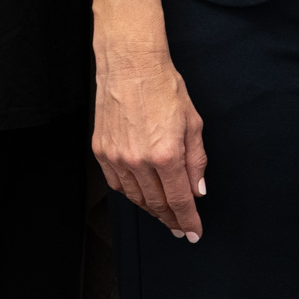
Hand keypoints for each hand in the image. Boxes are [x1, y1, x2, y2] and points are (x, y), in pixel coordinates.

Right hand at [95, 51, 207, 240]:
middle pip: (156, 204)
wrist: (130, 65)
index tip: (193, 233)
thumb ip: (196, 161)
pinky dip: (131, 193)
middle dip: (171, 220)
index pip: (179, 200)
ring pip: (135, 198)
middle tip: (180, 228)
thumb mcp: (192, 123)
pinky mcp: (100, 152)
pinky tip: (141, 194)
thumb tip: (198, 190)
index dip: (188, 220)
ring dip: (151, 209)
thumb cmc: (164, 88)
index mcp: (165, 155)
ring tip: (164, 214)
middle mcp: (138, 161)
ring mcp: (116, 158)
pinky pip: (117, 184)